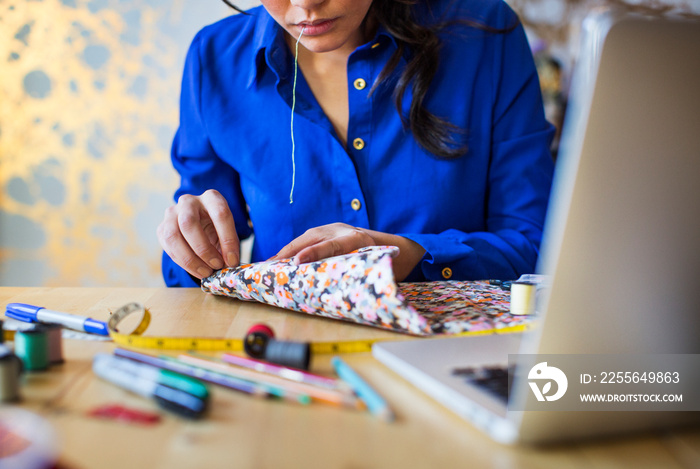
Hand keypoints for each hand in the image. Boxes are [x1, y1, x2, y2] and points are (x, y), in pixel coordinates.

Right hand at [157, 189, 239, 278]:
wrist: (200, 226)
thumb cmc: (217, 229)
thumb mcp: (227, 232)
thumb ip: (229, 246)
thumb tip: (230, 264)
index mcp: (211, 198)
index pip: (220, 214)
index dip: (227, 240)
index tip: (232, 261)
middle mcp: (189, 201)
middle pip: (189, 223)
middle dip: (203, 249)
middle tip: (216, 266)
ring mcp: (172, 213)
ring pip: (173, 236)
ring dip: (189, 259)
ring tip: (206, 272)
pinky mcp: (162, 227)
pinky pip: (167, 246)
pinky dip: (182, 262)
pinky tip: (196, 270)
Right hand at [272, 223, 425, 281]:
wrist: (398, 247)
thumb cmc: (387, 265)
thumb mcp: (377, 272)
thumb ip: (361, 278)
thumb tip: (345, 298)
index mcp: (357, 239)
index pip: (329, 245)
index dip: (311, 254)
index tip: (295, 263)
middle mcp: (344, 230)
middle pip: (311, 238)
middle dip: (290, 251)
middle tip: (271, 266)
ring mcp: (335, 228)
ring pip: (306, 236)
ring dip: (287, 250)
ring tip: (269, 265)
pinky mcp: (328, 230)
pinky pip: (307, 238)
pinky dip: (292, 249)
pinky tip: (279, 260)